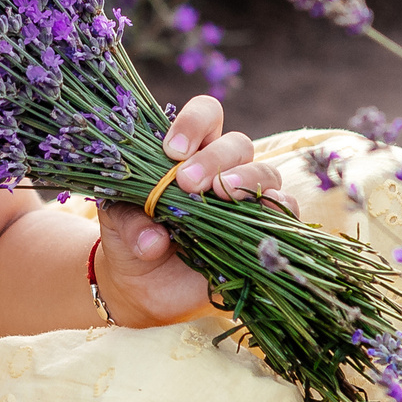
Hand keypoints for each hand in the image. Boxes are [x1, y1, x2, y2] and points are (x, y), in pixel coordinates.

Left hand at [94, 94, 286, 327]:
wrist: (143, 286)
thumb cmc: (132, 237)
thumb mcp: (117, 224)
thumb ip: (129, 221)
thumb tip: (153, 240)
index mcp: (188, 152)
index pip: (205, 115)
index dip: (193, 123)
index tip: (172, 151)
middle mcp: (222, 170)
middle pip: (236, 143)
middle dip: (214, 158)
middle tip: (187, 183)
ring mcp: (244, 200)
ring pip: (264, 173)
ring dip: (245, 180)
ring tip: (221, 196)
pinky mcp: (262, 230)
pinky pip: (284, 209)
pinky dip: (279, 207)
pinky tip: (262, 212)